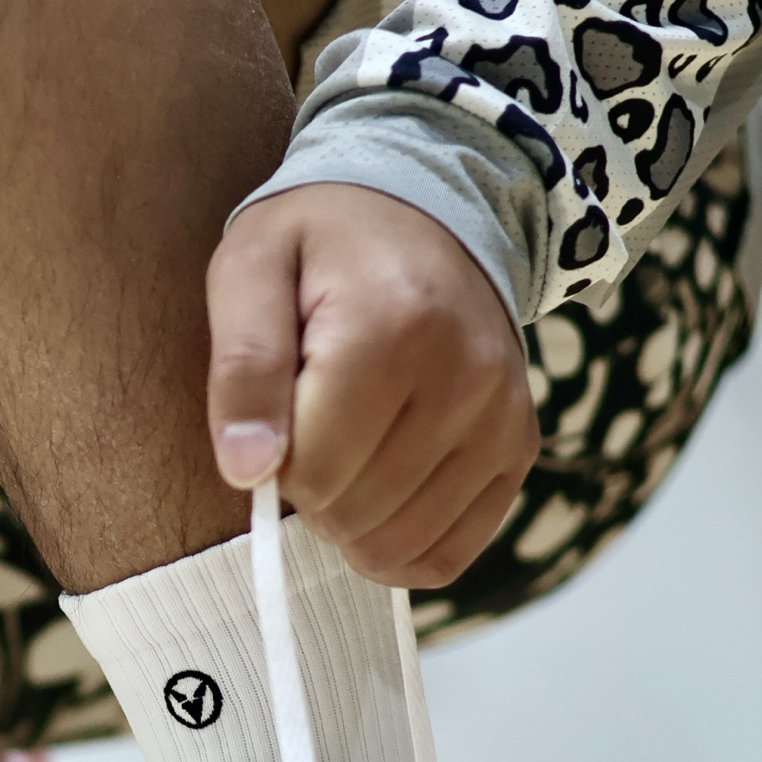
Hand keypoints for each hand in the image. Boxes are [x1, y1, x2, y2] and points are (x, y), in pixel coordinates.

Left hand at [206, 183, 538, 587]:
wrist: (429, 207)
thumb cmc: (322, 244)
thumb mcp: (252, 271)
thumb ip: (243, 368)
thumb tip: (247, 470)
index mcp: (391, 328)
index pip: (312, 472)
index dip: (275, 461)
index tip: (279, 412)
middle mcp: (463, 378)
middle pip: (352, 514)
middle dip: (312, 489)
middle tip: (312, 425)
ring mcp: (500, 419)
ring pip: (396, 545)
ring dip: (352, 521)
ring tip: (349, 450)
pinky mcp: (518, 448)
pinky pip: (448, 554)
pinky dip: (401, 547)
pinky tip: (382, 497)